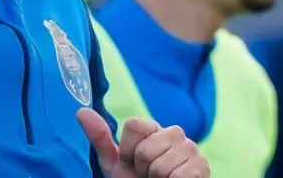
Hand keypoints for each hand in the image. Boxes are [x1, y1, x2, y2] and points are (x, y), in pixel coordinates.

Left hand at [77, 108, 208, 177]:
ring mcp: (191, 149)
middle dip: (141, 169)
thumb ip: (100, 139)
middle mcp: (174, 133)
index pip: (134, 125)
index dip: (127, 150)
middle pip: (145, 149)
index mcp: (153, 129)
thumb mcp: (115, 164)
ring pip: (160, 166)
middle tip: (147, 176)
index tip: (131, 162)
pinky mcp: (202, 167)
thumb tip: (80, 111)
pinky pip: (177, 176)